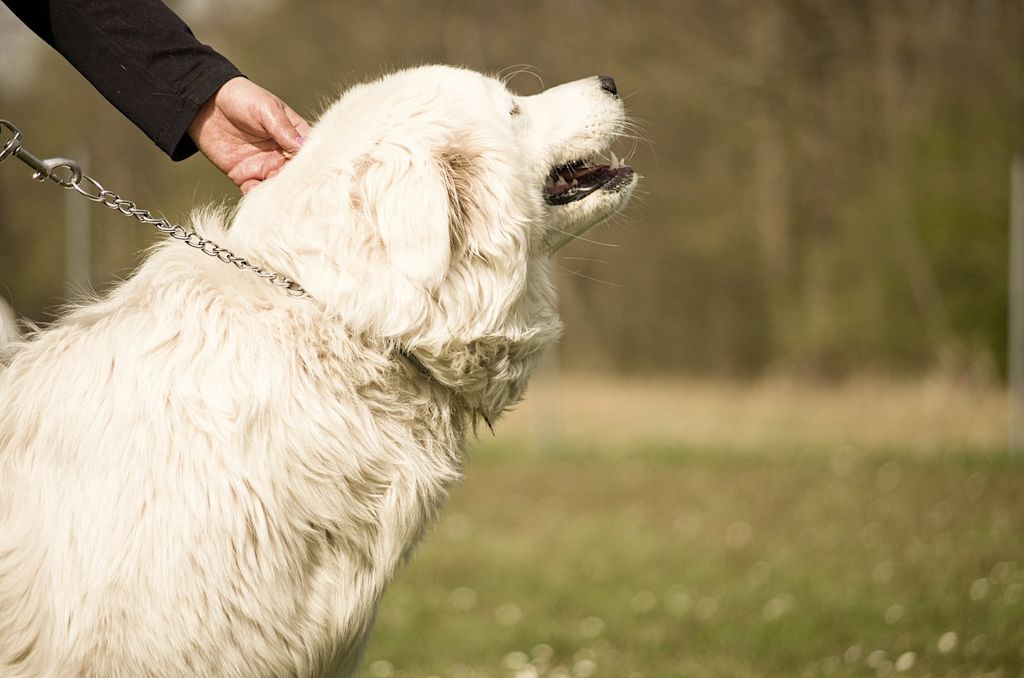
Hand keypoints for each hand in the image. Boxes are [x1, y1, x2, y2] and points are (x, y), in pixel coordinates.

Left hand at [187, 77, 310, 192]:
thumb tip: (302, 147)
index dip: (313, 165)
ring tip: (280, 200)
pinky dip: (258, 199)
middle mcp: (282, 155)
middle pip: (296, 176)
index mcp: (294, 136)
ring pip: (278, 188)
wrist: (204, 103)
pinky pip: (255, 193)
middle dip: (297, 185)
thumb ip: (284, 129)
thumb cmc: (241, 98)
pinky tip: (260, 200)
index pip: (309, 154)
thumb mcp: (266, 109)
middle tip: (298, 193)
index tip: (313, 174)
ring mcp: (265, 167)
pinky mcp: (245, 177)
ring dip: (280, 195)